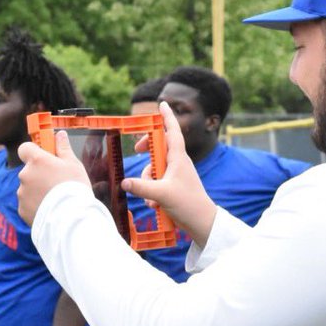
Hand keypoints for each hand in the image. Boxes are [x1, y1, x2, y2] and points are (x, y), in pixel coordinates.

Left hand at [17, 131, 90, 225]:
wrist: (70, 219)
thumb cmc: (74, 188)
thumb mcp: (73, 164)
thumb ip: (63, 148)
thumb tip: (59, 134)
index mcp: (36, 160)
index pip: (25, 148)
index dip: (33, 151)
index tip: (44, 156)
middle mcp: (25, 175)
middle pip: (29, 170)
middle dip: (39, 174)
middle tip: (56, 182)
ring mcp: (22, 193)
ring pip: (28, 188)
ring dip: (37, 190)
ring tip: (55, 199)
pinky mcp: (22, 209)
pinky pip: (27, 203)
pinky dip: (36, 205)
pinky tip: (50, 209)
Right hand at [123, 102, 216, 245]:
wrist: (201, 222)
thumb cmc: (188, 204)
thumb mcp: (161, 194)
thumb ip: (141, 186)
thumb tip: (124, 182)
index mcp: (178, 158)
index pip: (172, 131)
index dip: (166, 117)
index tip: (162, 104)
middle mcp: (178, 163)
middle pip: (158, 147)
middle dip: (146, 150)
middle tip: (137, 150)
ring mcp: (175, 175)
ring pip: (154, 168)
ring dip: (147, 180)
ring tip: (150, 198)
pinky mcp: (173, 186)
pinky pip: (156, 182)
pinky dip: (151, 191)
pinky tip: (153, 204)